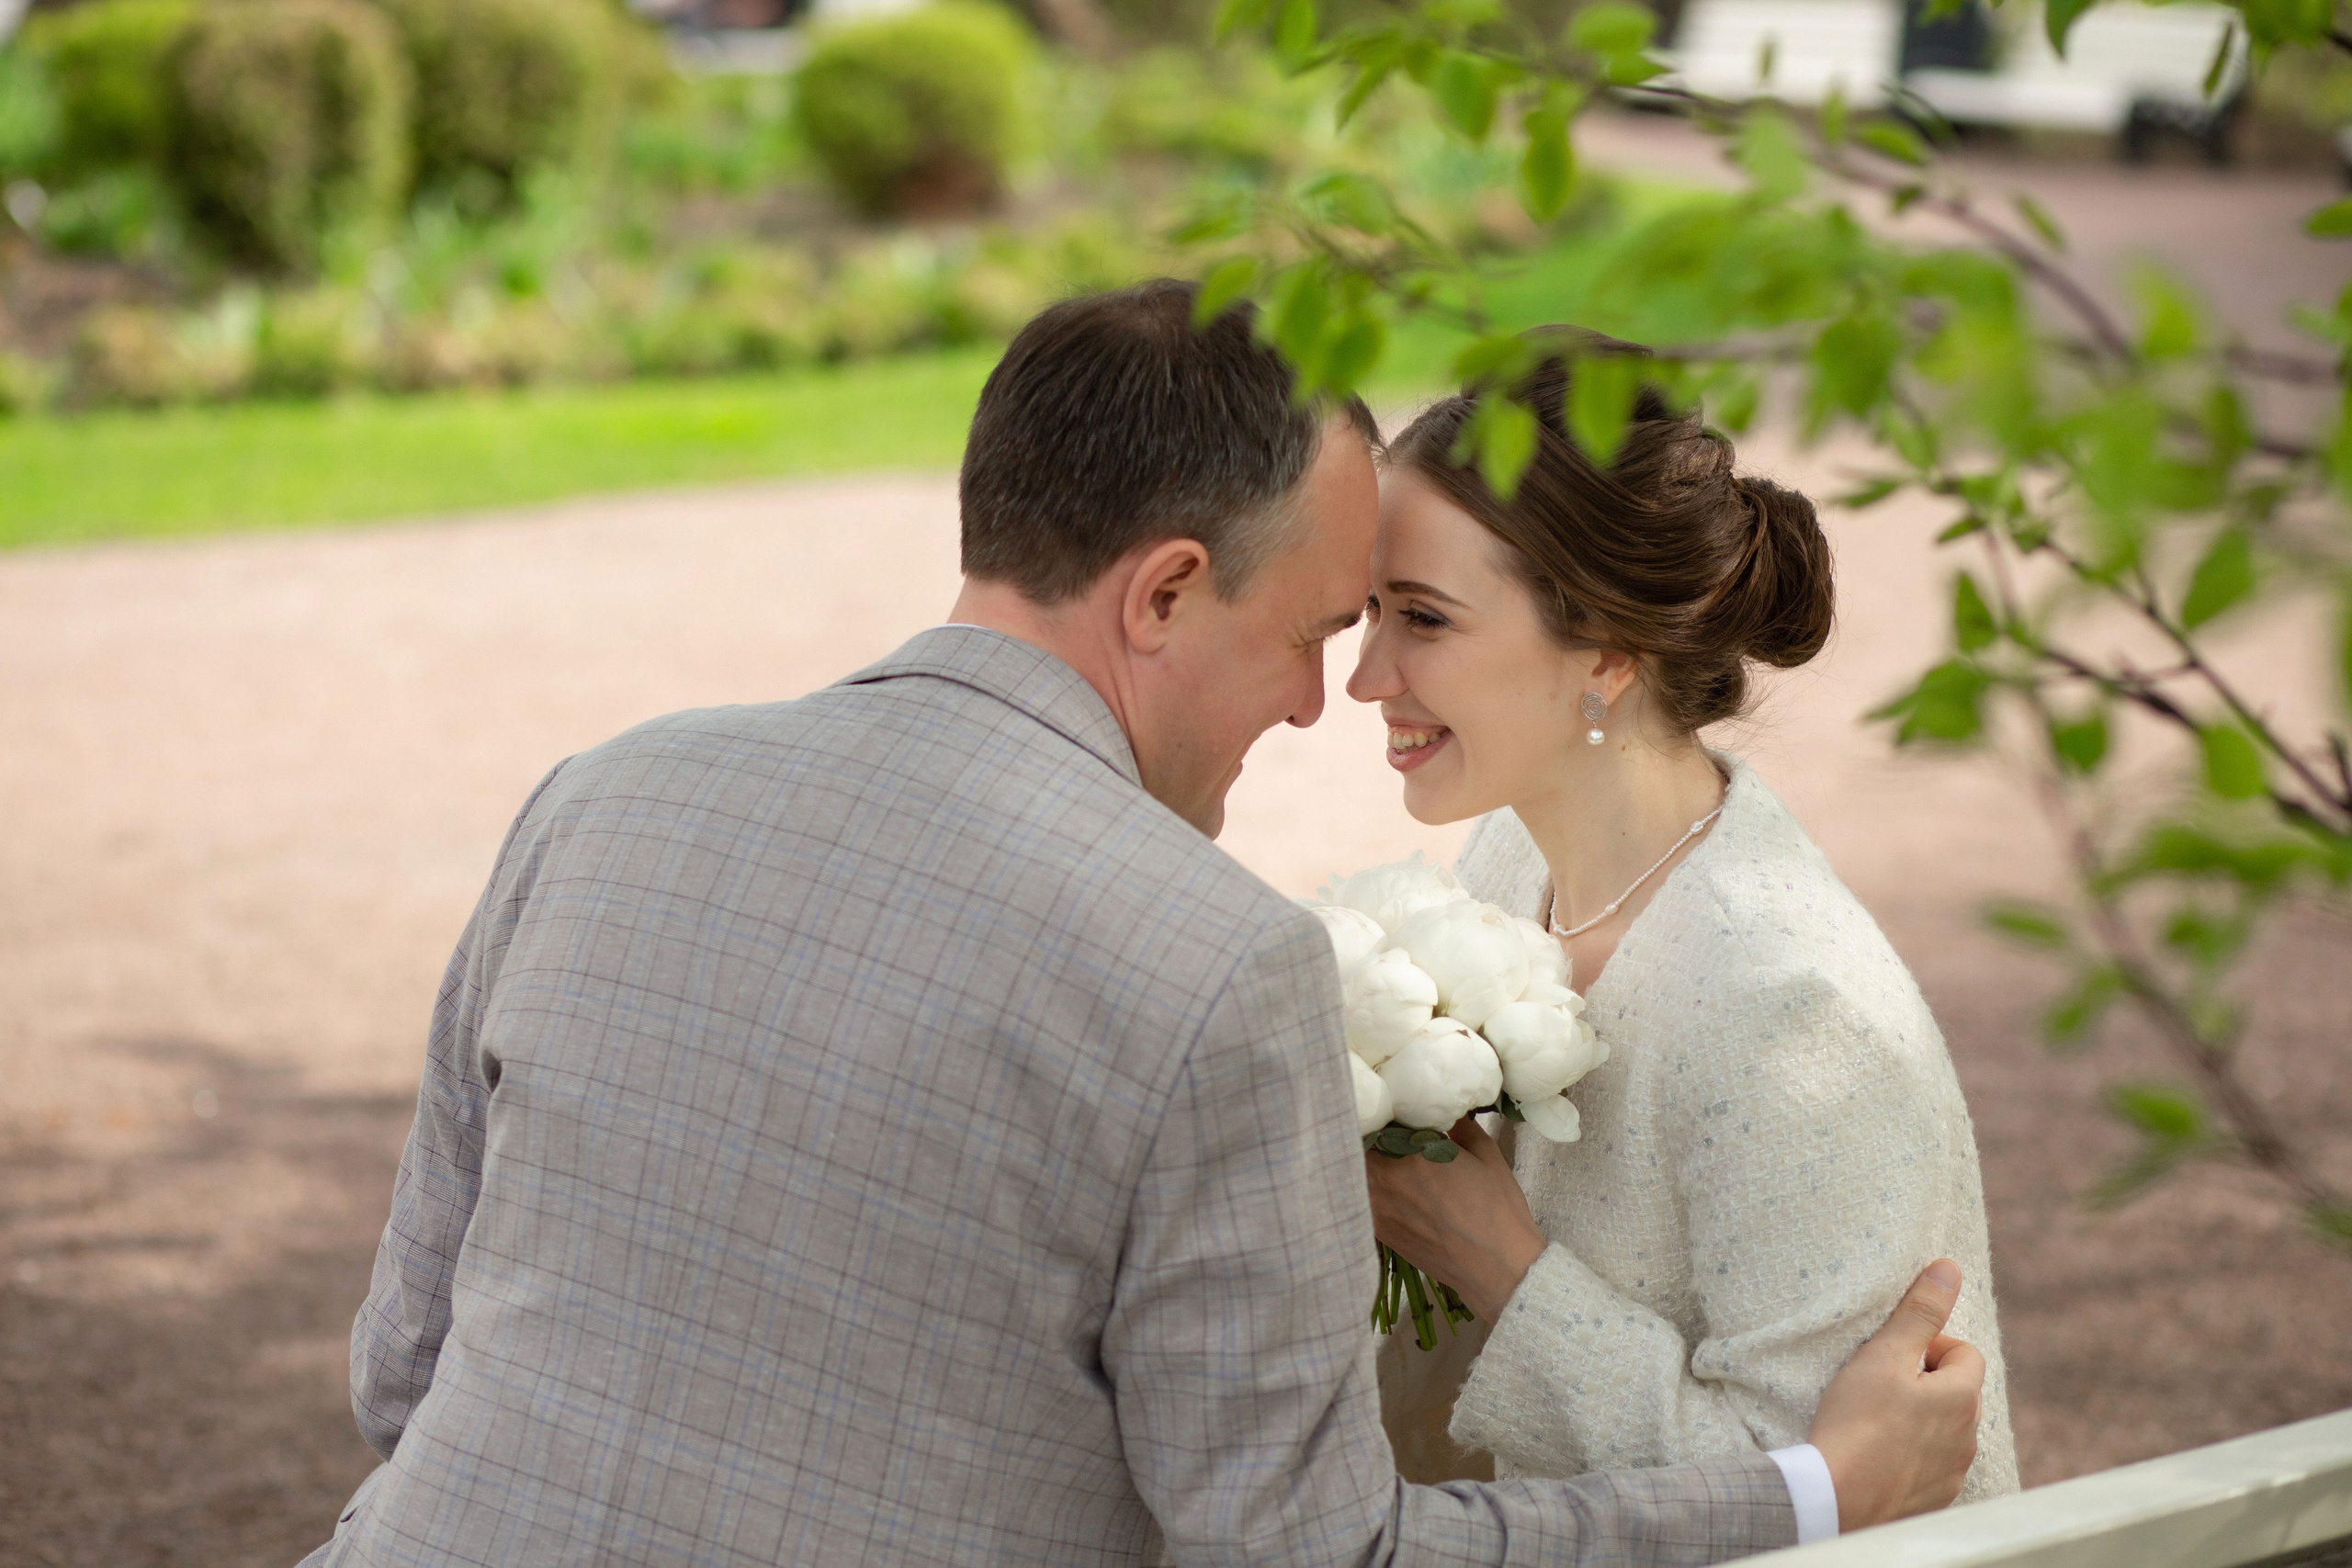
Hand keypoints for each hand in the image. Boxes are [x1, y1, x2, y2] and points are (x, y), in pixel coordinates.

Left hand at [1363, 1117, 1547, 1322]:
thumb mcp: (1486, 1155)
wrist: (1499, 1269)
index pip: (1379, 1120)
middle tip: (1392, 1132)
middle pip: (1362, 1145)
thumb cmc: (1497, 1210)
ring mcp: (1377, 1209)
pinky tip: (1393, 1189)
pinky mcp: (1378, 1232)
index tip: (1396, 1110)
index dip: (1386, 1113)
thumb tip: (1448, 1110)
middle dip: (1374, 1136)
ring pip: (1358, 1173)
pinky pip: (1364, 1199)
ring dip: (1370, 1163)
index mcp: (1409, 1155)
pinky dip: (1372, 1189)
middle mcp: (1384, 1180)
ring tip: (1393, 1160)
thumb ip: (1460, 1126)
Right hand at [1806, 1260, 1985, 1531]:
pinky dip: (1911, 1456)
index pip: (1966, 1353)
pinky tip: (1876, 1454)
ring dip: (1920, 1420)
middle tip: (1879, 1384)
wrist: (1834, 1497)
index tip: (1894, 1355)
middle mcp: (1968, 1439)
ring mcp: (1952, 1475)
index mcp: (1961, 1399)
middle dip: (1926, 1382)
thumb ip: (1919, 1311)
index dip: (1931, 1346)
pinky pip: (1931, 1467)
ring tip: (1875, 1420)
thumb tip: (1949, 1268)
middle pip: (1957, 1393)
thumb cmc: (1856, 1420)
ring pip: (1945, 1431)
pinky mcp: (1933, 1501)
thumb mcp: (1883, 1354)